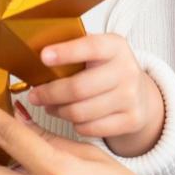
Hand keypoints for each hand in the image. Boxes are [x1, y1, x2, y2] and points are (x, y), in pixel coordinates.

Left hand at [26, 34, 163, 157]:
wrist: (140, 94)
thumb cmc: (106, 70)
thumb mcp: (96, 53)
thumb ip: (72, 51)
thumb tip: (35, 57)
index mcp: (115, 46)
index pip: (90, 47)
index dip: (66, 52)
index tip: (43, 56)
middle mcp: (127, 70)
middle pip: (78, 88)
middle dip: (49, 93)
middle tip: (34, 96)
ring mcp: (131, 97)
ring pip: (80, 112)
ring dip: (58, 111)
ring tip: (51, 106)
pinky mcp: (131, 119)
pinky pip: (89, 128)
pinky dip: (75, 125)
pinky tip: (72, 116)